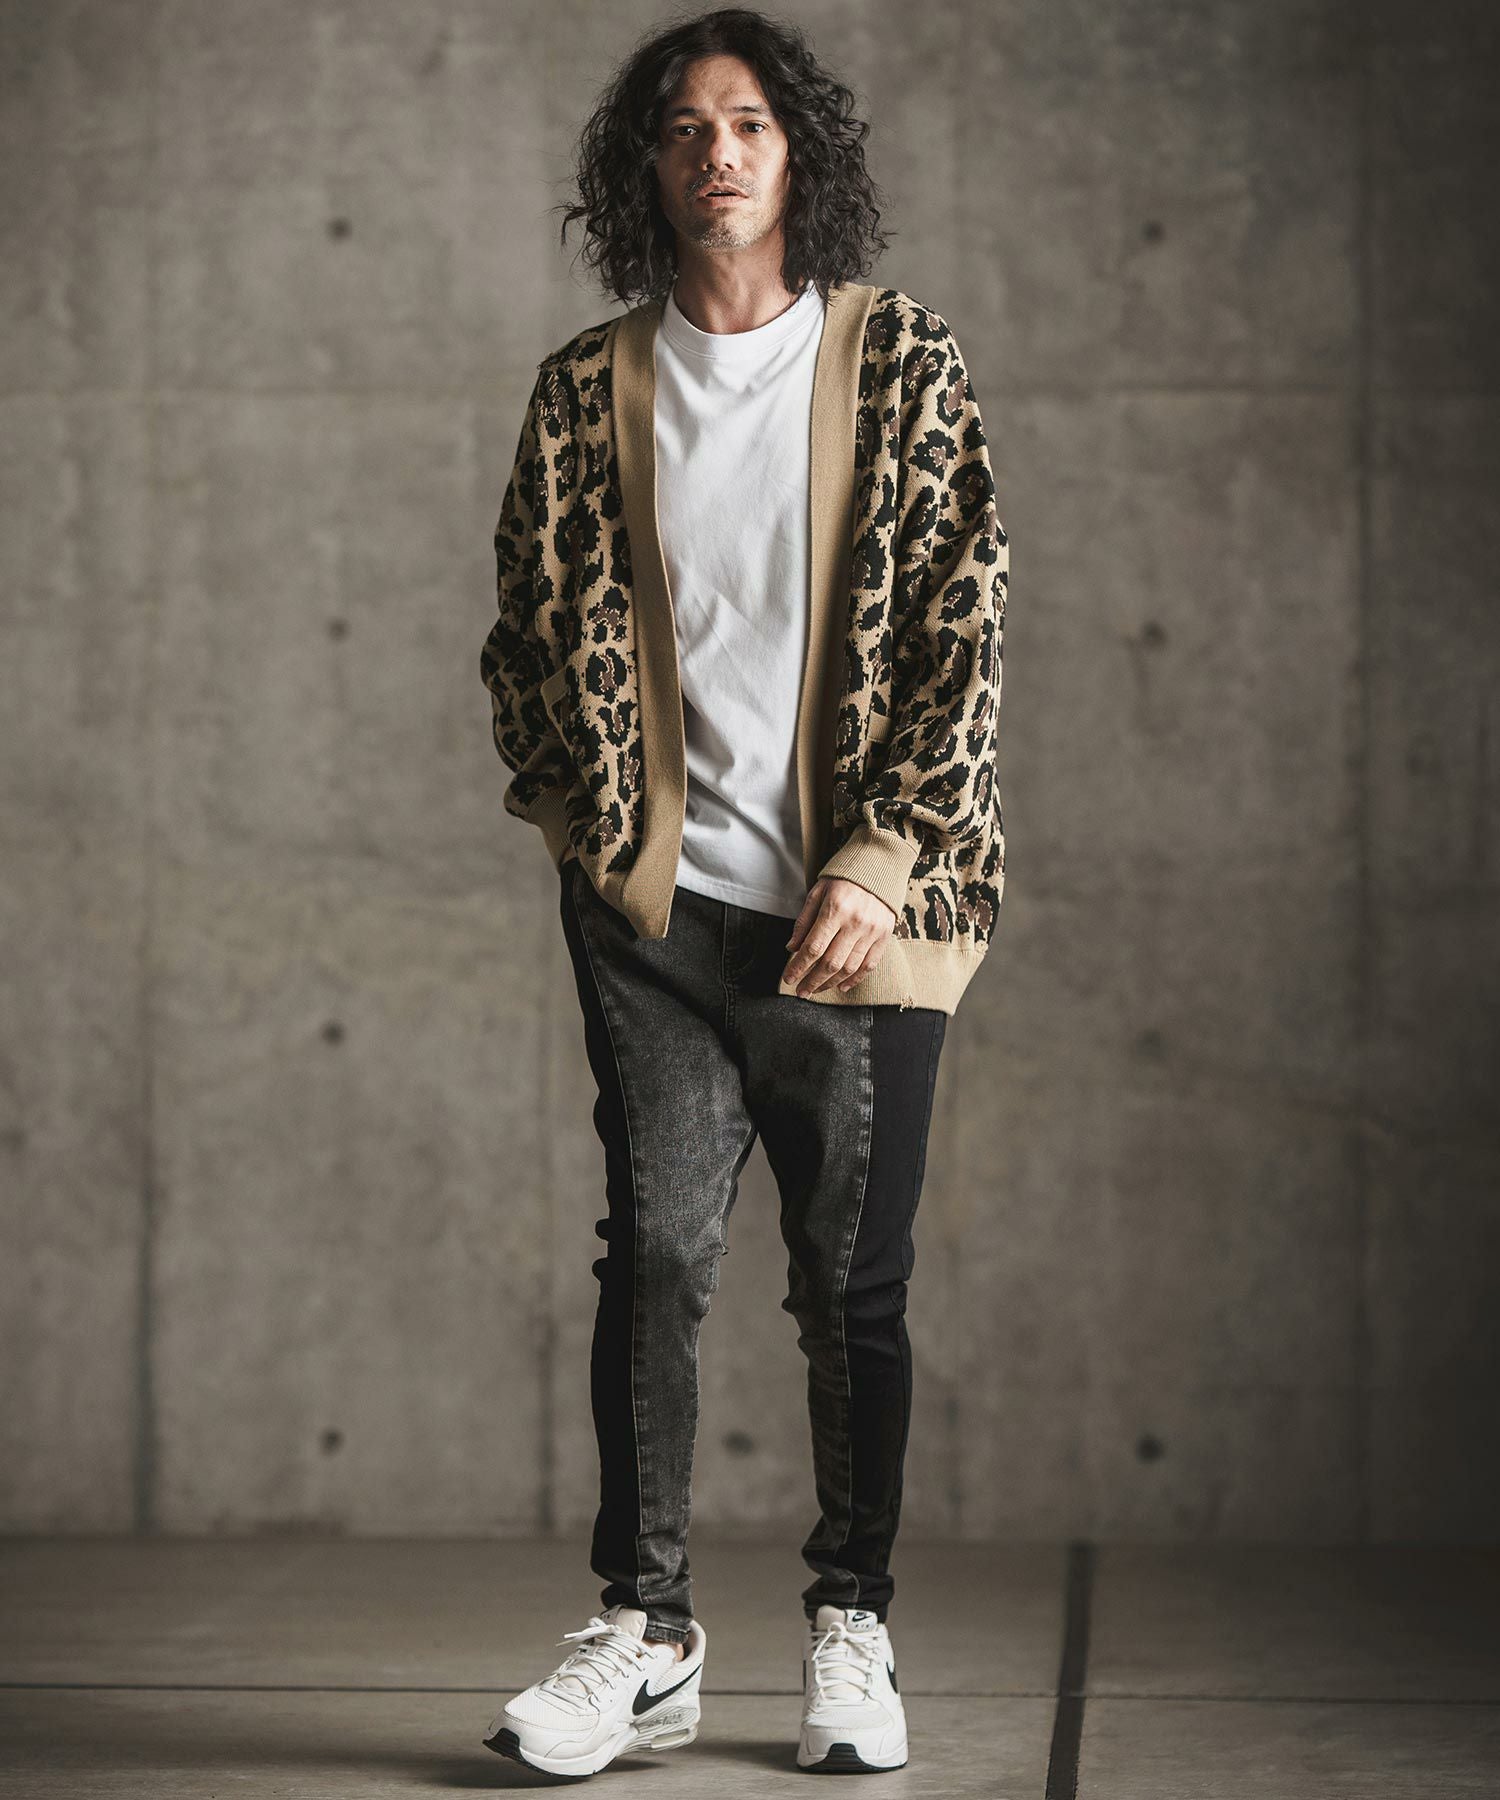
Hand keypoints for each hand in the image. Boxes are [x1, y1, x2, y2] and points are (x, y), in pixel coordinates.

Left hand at [782, 877, 896, 998]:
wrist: (879, 866)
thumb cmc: (843, 879)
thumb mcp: (818, 892)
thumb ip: (804, 921)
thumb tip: (792, 948)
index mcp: (835, 909)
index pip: (813, 947)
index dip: (798, 967)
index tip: (788, 978)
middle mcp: (855, 922)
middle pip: (830, 963)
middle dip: (812, 981)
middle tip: (801, 992)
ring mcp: (872, 931)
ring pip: (849, 968)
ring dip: (830, 983)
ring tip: (816, 989)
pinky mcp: (884, 936)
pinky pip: (869, 965)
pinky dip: (854, 980)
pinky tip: (841, 986)